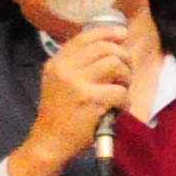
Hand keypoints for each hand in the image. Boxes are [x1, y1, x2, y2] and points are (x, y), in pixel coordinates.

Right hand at [13, 19, 133, 175]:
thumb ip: (78, 64)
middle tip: (125, 73)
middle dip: (123, 58)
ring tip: (121, 91)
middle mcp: (65, 69)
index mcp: (57, 63)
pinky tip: (118, 108)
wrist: (49, 142)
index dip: (108, 33)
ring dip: (126, 78)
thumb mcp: (59, 82)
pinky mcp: (90, 100)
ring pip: (115, 65)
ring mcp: (77, 84)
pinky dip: (125, 101)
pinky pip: (120, 91)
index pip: (85, 37)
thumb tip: (112, 45)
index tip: (122, 34)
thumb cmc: (60, 114)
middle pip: (106, 49)